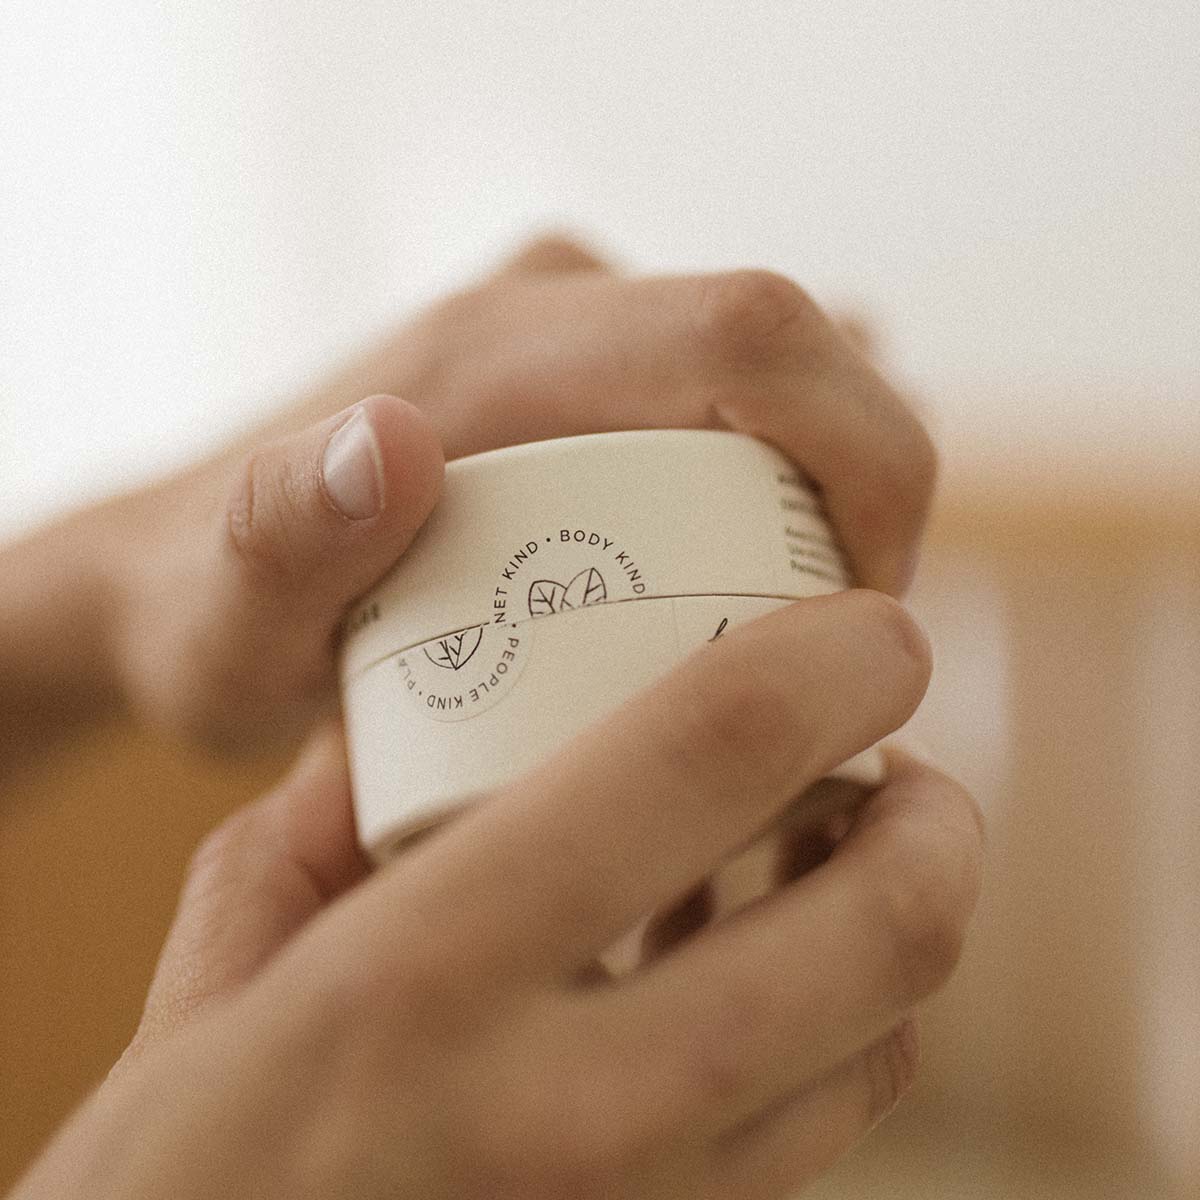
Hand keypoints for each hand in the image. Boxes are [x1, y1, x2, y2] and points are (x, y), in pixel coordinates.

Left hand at [0, 237, 934, 761]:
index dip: (868, 460)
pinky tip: (767, 571)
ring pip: (789, 381)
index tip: (868, 614)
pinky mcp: (593, 374)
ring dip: (833, 495)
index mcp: (500, 346)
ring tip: (790, 628)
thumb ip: (278, 536)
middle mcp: (555, 307)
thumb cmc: (215, 618)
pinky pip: (744, 402)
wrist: (188, 574)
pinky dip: (791, 479)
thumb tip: (391, 438)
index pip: (757, 335)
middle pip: (803, 356)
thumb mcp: (225, 621)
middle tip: (831, 657)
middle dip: (867, 497)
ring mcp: (582, 333)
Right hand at [13, 592, 982, 1199]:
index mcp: (429, 972)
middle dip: (933, 814)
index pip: (707, 754)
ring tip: (842, 848)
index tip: (874, 625)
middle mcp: (570, 1105)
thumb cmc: (174, 1187)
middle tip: (892, 758)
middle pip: (878, 923)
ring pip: (881, 1040)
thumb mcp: (210, 986)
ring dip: (899, 919)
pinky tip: (767, 972)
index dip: (833, 660)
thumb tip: (388, 730)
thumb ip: (307, 838)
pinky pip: (820, 1133)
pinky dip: (841, 1028)